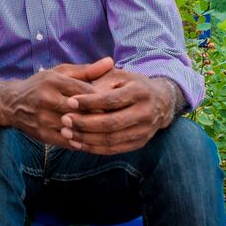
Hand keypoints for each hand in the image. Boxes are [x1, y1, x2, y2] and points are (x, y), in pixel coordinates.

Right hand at [0, 58, 112, 147]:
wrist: (11, 103)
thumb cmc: (41, 85)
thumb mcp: (61, 72)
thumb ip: (87, 70)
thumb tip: (111, 61)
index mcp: (54, 81)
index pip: (85, 91)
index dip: (104, 98)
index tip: (117, 102)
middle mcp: (47, 98)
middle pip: (81, 110)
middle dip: (100, 115)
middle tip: (117, 118)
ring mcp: (43, 118)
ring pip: (74, 127)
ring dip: (92, 131)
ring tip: (108, 132)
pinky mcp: (41, 134)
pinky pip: (66, 141)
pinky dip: (81, 142)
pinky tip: (92, 141)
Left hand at [59, 71, 180, 154]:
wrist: (160, 101)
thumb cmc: (131, 85)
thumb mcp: (119, 75)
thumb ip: (100, 80)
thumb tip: (77, 91)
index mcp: (139, 92)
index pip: (110, 100)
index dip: (89, 102)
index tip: (69, 102)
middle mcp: (145, 113)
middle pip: (111, 123)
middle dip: (84, 123)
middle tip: (64, 120)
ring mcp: (144, 131)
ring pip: (111, 139)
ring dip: (86, 138)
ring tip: (66, 133)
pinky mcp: (140, 143)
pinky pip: (114, 149)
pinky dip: (94, 148)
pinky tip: (78, 144)